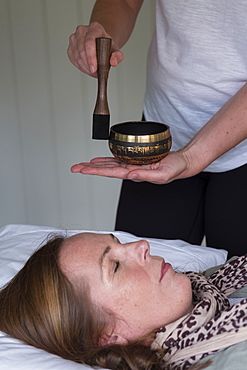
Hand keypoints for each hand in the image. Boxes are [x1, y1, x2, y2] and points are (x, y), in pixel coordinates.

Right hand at [67, 22, 123, 75]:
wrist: (100, 42)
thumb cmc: (106, 45)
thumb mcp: (115, 49)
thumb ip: (118, 56)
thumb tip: (113, 62)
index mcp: (94, 28)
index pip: (89, 42)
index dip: (91, 57)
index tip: (94, 68)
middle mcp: (82, 30)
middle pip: (82, 51)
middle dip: (88, 66)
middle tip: (96, 73)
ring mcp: (74, 38)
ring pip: (77, 56)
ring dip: (85, 68)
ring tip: (93, 72)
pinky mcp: (70, 46)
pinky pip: (73, 60)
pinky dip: (80, 67)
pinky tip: (87, 69)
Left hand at [71, 151, 192, 184]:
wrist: (180, 164)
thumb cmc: (173, 170)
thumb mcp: (161, 174)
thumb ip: (145, 175)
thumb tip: (130, 175)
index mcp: (134, 174)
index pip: (111, 173)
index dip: (96, 171)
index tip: (83, 170)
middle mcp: (130, 170)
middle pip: (106, 169)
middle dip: (90, 169)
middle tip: (75, 168)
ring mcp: (132, 165)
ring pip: (109, 165)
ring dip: (95, 165)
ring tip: (82, 165)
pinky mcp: (135, 159)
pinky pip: (118, 159)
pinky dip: (107, 159)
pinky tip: (98, 160)